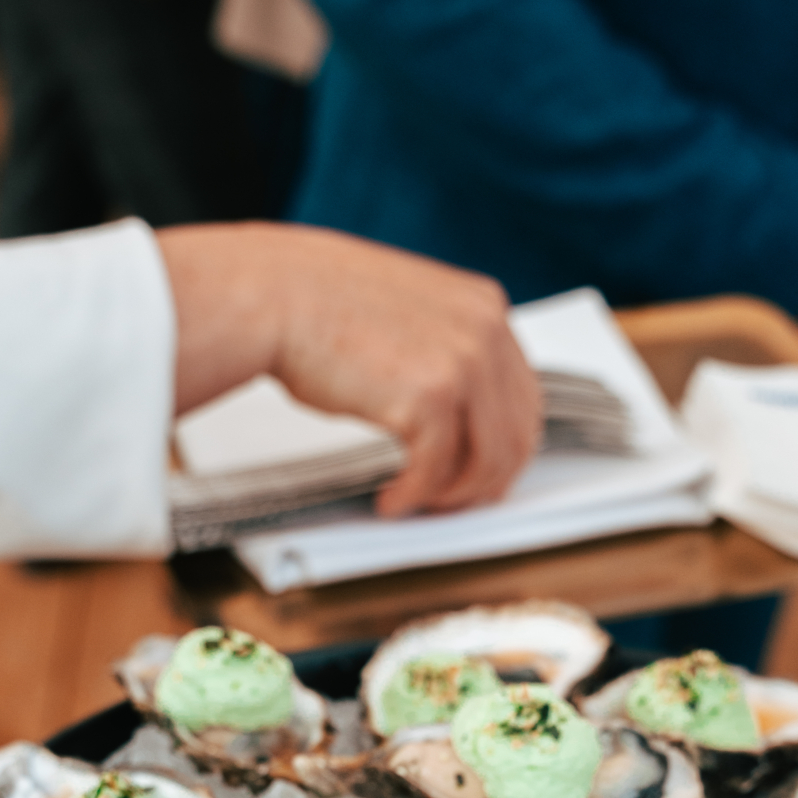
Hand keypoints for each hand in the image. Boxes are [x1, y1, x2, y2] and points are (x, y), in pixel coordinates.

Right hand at [157, 223, 543, 515]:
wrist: (273, 295)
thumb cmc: (320, 301)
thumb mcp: (408, 309)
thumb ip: (445, 346)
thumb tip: (458, 409)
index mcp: (485, 307)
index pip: (524, 396)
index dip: (505, 445)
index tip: (481, 472)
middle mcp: (485, 333)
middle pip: (516, 435)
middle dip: (485, 480)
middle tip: (452, 501)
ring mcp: (462, 365)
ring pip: (485, 461)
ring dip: (451, 495)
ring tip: (418, 502)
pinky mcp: (428, 399)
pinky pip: (435, 472)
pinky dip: (413, 497)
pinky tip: (390, 501)